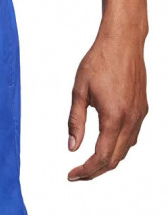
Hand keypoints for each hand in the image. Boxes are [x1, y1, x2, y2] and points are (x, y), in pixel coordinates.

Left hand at [67, 33, 147, 180]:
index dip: (85, 170)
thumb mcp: (79, 92)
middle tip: (77, 174)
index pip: (101, 156)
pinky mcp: (142, 109)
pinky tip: (105, 147)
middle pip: (114, 159)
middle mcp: (130, 119)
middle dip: (94, 171)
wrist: (123, 40)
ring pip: (125, 151)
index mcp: (114, 116)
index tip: (71, 174)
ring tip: (88, 164)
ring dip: (107, 161)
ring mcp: (139, 115)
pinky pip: (132, 138)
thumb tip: (72, 147)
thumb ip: (75, 122)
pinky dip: (118, 149)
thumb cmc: (100, 60)